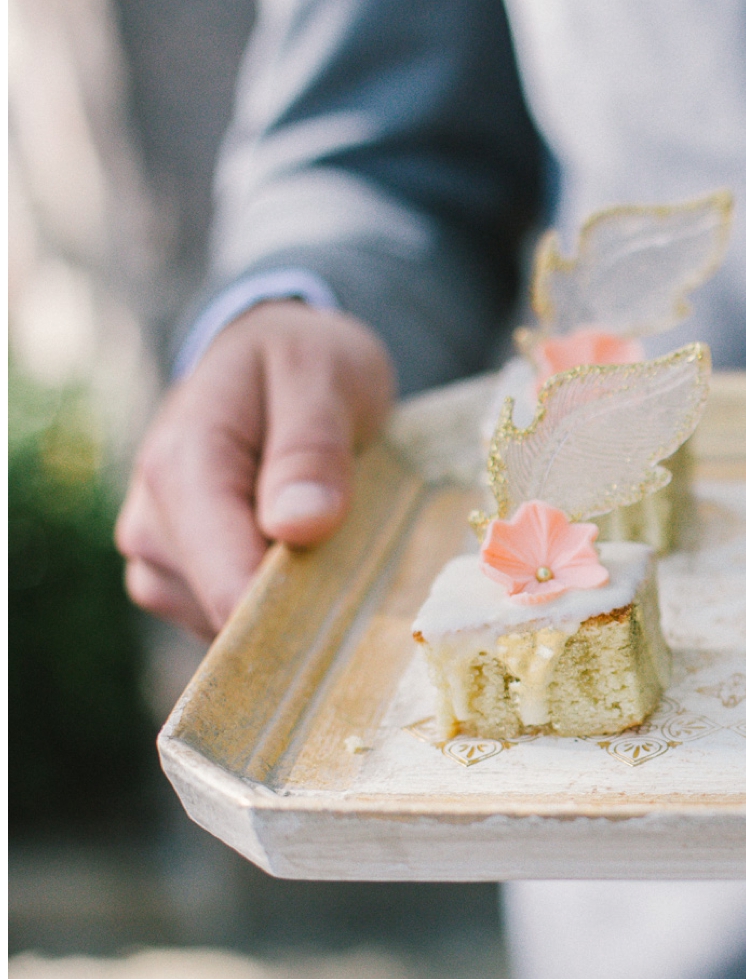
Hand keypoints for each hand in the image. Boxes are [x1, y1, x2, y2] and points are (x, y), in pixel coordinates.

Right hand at [117, 301, 394, 638]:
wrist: (272, 353)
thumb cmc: (301, 360)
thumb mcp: (323, 377)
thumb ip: (311, 448)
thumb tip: (298, 527)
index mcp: (182, 467)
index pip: (222, 574)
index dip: (285, 612)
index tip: (351, 614)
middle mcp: (152, 521)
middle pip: (225, 608)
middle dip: (298, 603)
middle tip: (361, 551)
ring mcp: (160, 555)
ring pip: (225, 625)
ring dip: (289, 605)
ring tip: (335, 540)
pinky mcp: (180, 578)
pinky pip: (228, 623)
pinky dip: (277, 608)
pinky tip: (313, 564)